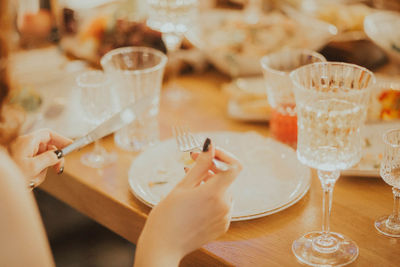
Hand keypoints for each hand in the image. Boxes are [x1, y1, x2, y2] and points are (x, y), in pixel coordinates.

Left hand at [10, 129, 71, 186]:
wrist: (0, 187)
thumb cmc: (12, 174)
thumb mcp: (34, 167)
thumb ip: (49, 159)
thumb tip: (58, 154)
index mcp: (27, 141)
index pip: (49, 134)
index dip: (61, 139)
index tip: (71, 146)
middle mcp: (25, 145)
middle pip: (48, 147)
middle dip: (55, 159)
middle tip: (59, 169)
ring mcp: (24, 153)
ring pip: (43, 158)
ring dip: (44, 169)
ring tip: (35, 179)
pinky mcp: (23, 161)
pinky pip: (37, 165)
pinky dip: (38, 173)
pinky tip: (31, 180)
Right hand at [135, 139, 241, 266]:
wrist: (163, 246)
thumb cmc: (168, 215)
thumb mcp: (183, 185)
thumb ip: (201, 164)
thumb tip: (210, 144)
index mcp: (215, 193)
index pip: (235, 166)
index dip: (224, 156)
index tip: (209, 153)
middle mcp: (225, 205)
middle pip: (226, 178)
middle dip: (211, 168)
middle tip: (191, 161)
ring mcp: (225, 218)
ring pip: (223, 191)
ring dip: (210, 182)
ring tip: (190, 181)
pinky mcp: (222, 227)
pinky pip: (221, 206)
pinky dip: (211, 198)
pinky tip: (194, 198)